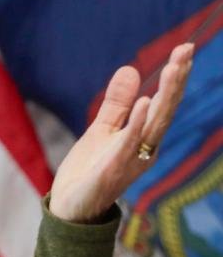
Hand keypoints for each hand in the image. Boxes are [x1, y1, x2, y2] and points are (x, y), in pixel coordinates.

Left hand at [49, 43, 193, 221]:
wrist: (70, 208)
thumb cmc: (89, 170)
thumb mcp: (103, 129)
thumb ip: (118, 104)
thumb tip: (131, 69)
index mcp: (143, 137)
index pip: (163, 102)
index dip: (175, 77)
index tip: (185, 48)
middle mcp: (145, 147)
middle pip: (165, 109)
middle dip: (176, 79)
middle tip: (187, 49)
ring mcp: (131, 159)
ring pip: (154, 123)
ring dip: (165, 95)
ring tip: (175, 67)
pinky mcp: (112, 168)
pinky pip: (129, 142)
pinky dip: (138, 122)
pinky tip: (146, 101)